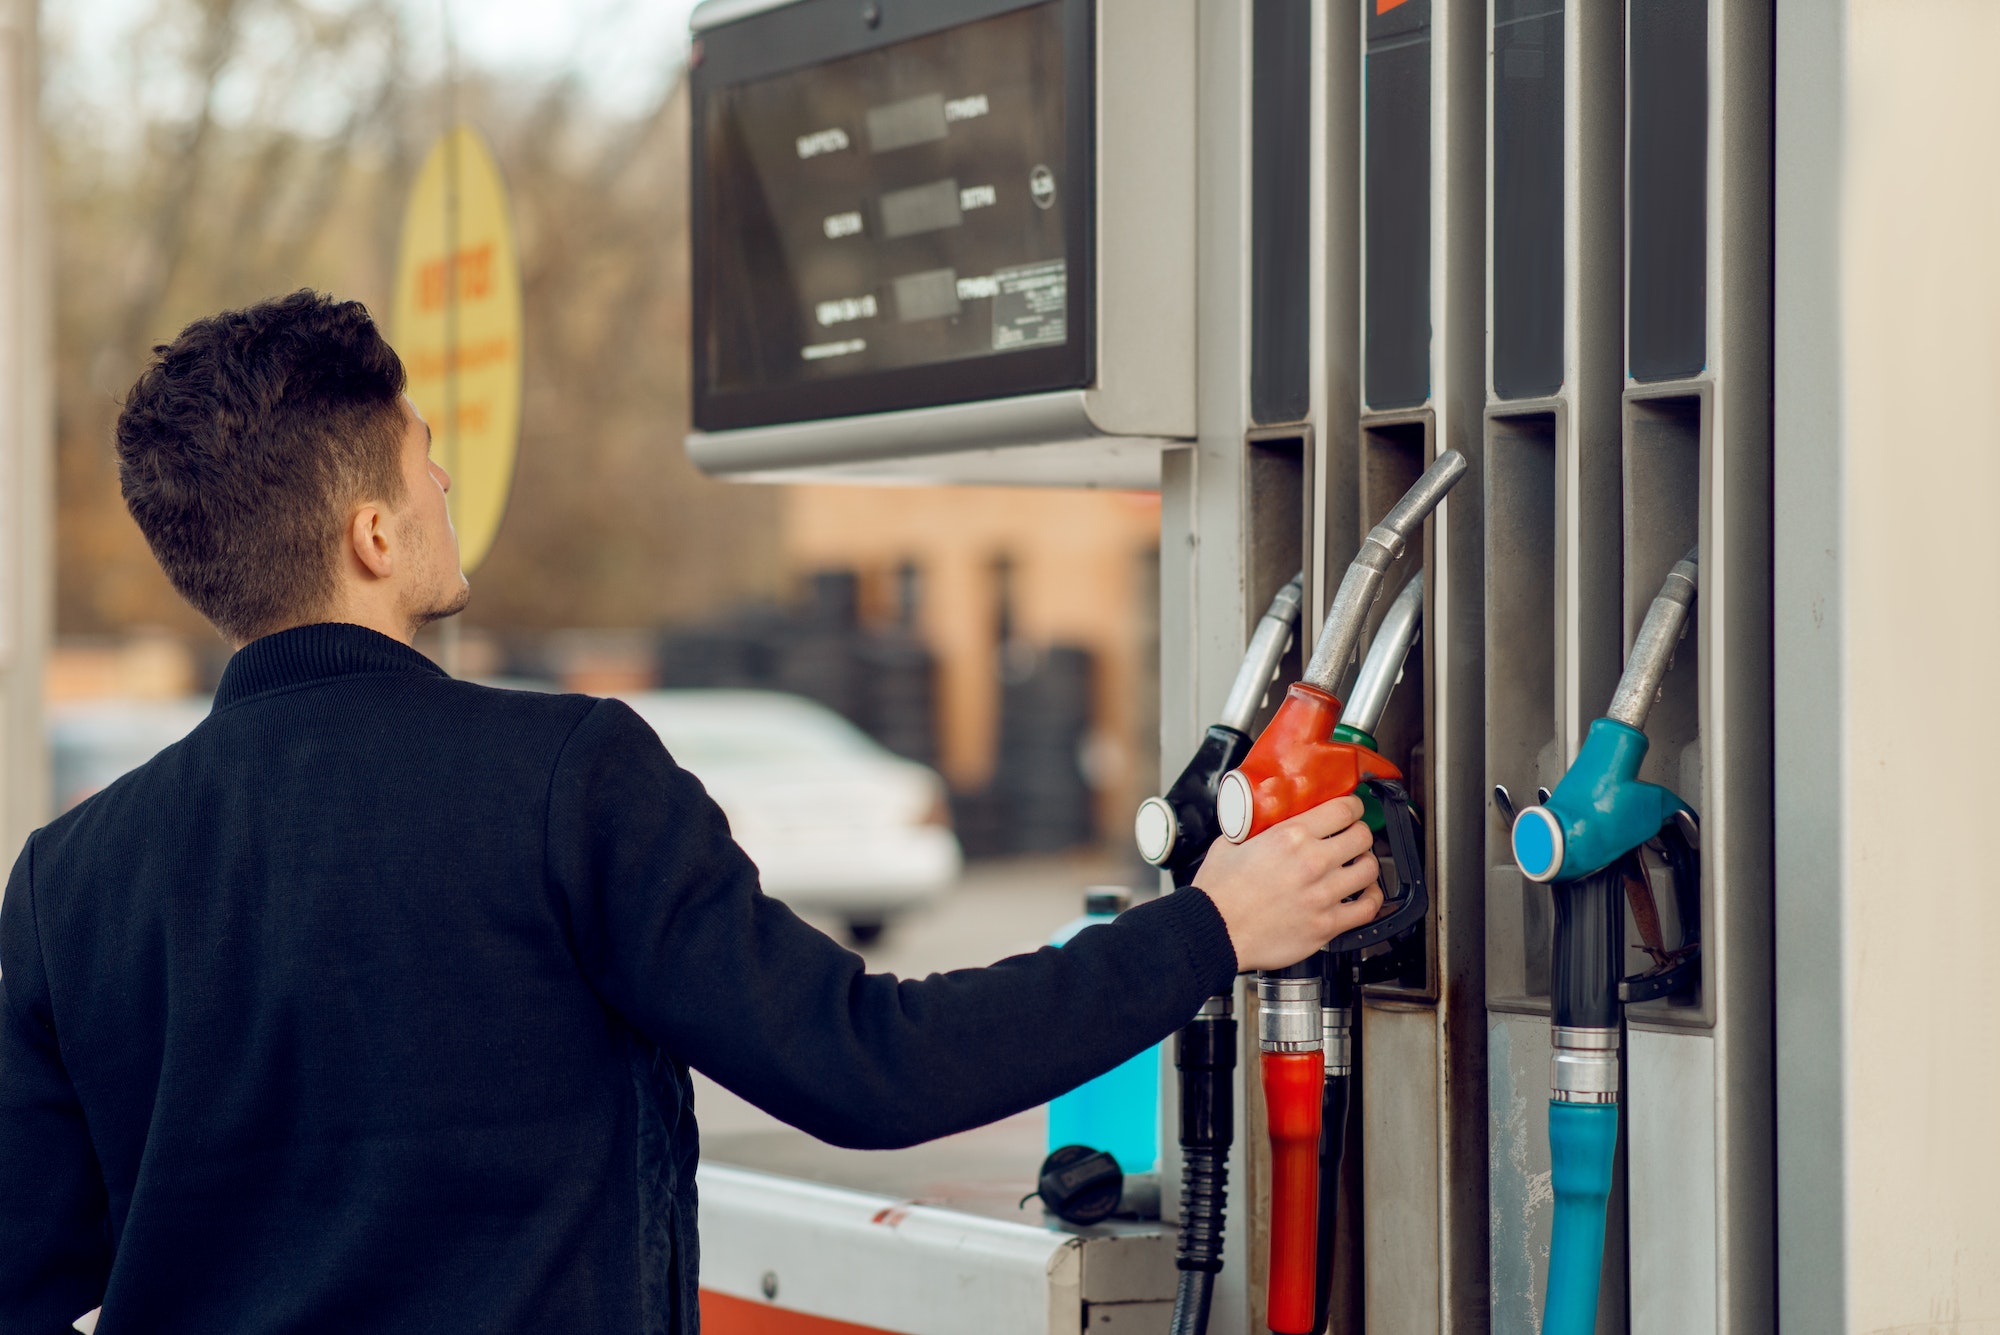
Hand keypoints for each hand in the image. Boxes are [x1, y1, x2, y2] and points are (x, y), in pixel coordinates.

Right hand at [1193, 794, 1381, 971]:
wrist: (1213, 931)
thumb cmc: (1218, 893)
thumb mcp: (1233, 841)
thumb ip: (1258, 827)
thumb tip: (1268, 818)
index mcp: (1291, 836)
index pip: (1344, 809)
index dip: (1353, 806)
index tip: (1351, 810)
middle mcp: (1312, 863)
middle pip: (1362, 836)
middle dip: (1359, 833)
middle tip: (1352, 838)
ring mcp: (1323, 895)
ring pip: (1370, 869)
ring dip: (1365, 864)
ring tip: (1357, 865)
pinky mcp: (1326, 925)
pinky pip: (1367, 908)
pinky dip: (1371, 898)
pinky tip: (1364, 895)